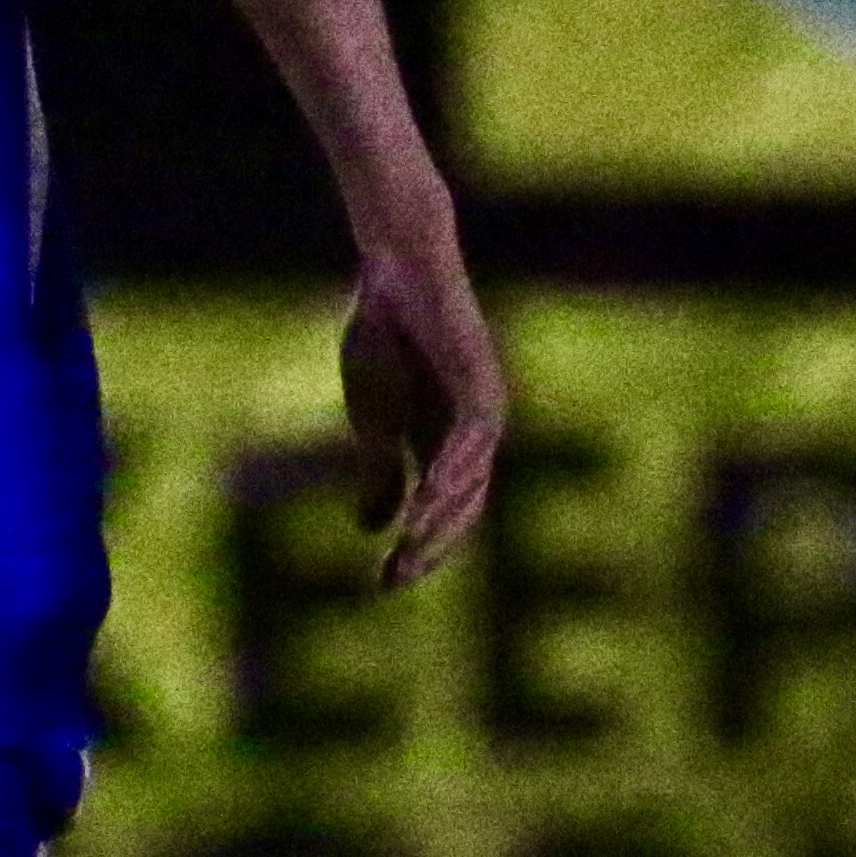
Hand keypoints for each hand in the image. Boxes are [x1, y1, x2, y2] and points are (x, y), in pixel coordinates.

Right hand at [338, 238, 504, 589]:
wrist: (393, 273)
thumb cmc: (385, 337)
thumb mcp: (373, 420)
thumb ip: (380, 472)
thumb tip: (371, 530)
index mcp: (448, 447)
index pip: (442, 514)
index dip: (418, 549)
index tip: (385, 583)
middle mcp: (475, 437)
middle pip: (462, 509)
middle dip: (429, 545)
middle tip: (395, 578)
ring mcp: (484, 410)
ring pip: (470, 481)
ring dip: (440, 517)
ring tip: (409, 546)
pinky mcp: (481, 382)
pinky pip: (473, 437)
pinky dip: (453, 468)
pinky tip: (429, 493)